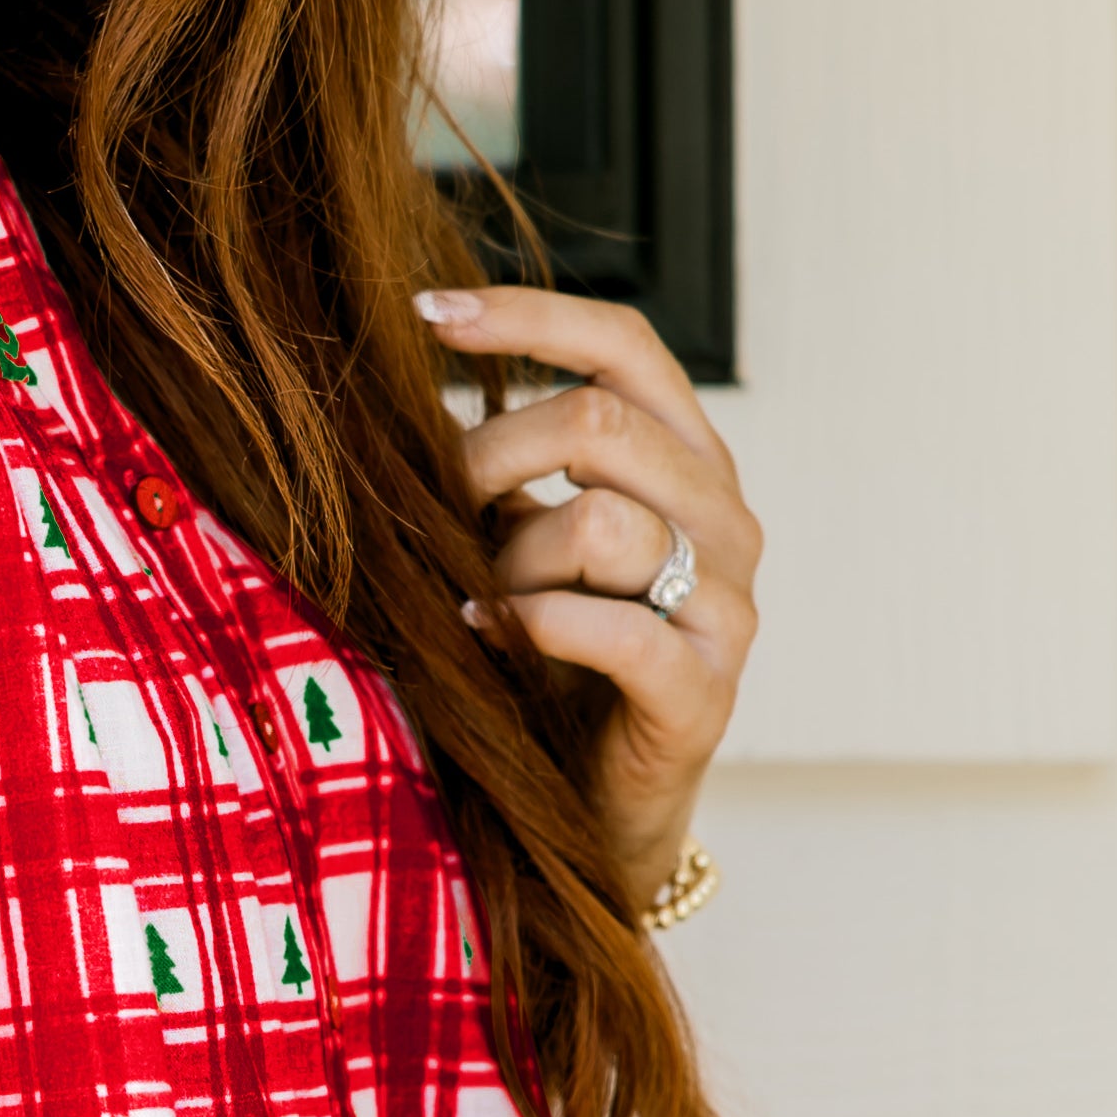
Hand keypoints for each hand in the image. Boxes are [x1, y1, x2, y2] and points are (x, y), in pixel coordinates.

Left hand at [416, 287, 762, 898]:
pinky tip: (488, 631)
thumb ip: (496, 469)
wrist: (596, 802)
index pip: (626, 344)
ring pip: (606, 521)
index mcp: (686, 458)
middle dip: (489, 454)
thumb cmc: (548, 657)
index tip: (424, 314)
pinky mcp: (705, 688)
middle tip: (433, 505)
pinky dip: (534, 623)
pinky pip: (619, 629)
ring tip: (477, 594)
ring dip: (512, 554)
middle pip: (602, 423)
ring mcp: (725, 603)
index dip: (527, 315)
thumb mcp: (517, 540)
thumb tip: (391, 386)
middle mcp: (722, 515)